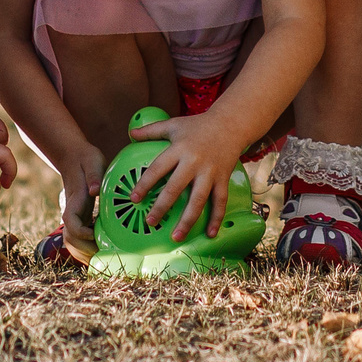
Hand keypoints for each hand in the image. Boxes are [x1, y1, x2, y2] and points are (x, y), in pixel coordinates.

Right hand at [57, 146, 106, 262]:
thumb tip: (94, 191)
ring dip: (85, 252)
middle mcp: (72, 213)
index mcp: (74, 202)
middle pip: (70, 240)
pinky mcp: (81, 219)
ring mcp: (75, 217)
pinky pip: (79, 239)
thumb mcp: (92, 162)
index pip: (71, 225)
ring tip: (104, 254)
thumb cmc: (86, 159)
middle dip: (85, 249)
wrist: (74, 157)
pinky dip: (87, 248)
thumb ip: (93, 176)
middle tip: (106, 250)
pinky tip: (102, 248)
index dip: (82, 234)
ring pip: (72, 243)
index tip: (96, 233)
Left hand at [125, 112, 245, 241]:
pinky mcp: (223, 179)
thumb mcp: (174, 125)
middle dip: (162, 207)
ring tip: (176, 237)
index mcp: (179, 149)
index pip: (158, 168)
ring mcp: (210, 173)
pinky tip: (210, 234)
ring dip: (187, 220)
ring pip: (198, 200)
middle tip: (150, 222)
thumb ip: (151, 130)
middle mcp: (194, 162)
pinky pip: (220, 201)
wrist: (230, 124)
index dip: (145, 184)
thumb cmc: (198, 126)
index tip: (134, 198)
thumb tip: (130, 134)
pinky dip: (216, 219)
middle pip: (176, 188)